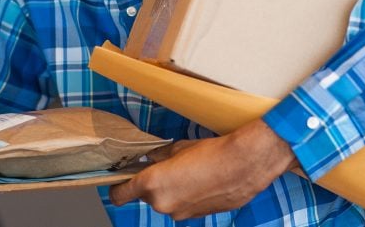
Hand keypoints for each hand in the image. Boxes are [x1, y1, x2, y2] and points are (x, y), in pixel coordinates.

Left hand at [109, 119, 295, 219]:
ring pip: (164, 202)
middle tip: (167, 166)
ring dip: (170, 190)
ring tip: (189, 172)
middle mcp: (162, 204)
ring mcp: (179, 214)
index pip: (119, 195)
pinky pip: (182, 206)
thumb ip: (159, 156)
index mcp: (153, 184)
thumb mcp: (179, 147)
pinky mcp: (195, 217)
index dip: (118, 187)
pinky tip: (201, 181)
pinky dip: (185, 196)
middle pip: (144, 196)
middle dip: (151, 183)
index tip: (123, 178)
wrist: (245, 165)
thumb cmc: (213, 152)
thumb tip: (150, 158)